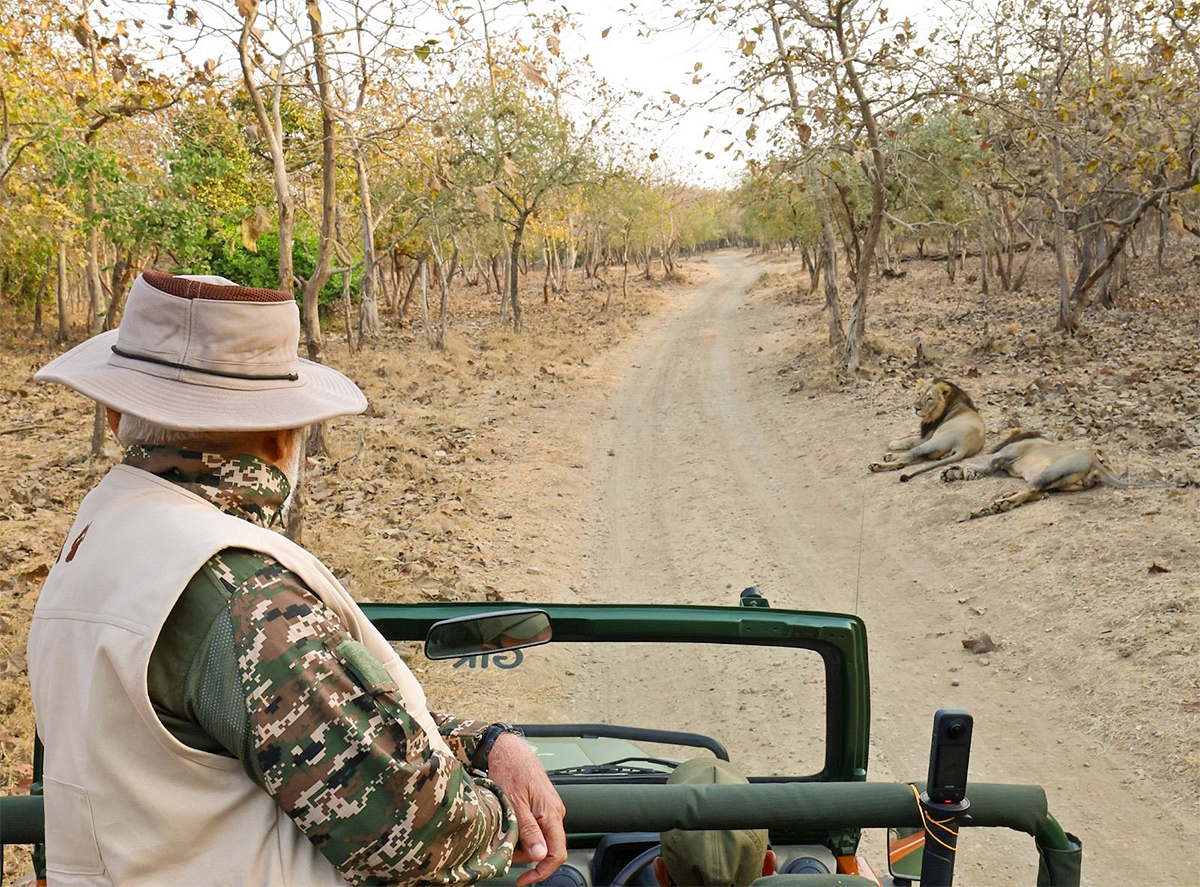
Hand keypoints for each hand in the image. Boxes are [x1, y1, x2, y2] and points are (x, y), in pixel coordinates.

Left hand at [486, 732, 566, 886]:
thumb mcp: (515, 803)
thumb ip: (528, 830)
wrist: (508, 749)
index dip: (542, 871)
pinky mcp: (541, 805)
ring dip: (523, 844)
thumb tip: (539, 855)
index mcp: (551, 813)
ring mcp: (549, 808)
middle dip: (527, 856)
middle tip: (506, 850)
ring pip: (540, 838)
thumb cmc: (511, 769)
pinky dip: (522, 832)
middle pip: (547, 848)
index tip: (526, 880)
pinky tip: (510, 825)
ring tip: (506, 833)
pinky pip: (536, 827)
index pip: (557, 853)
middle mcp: (554, 812)